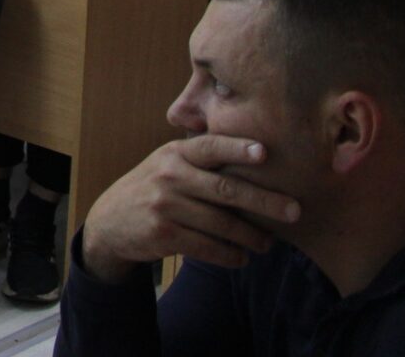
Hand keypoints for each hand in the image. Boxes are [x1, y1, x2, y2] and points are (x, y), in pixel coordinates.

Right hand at [80, 133, 299, 283]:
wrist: (110, 220)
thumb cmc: (153, 188)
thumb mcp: (167, 163)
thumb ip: (200, 159)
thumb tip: (259, 155)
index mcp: (174, 154)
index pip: (210, 147)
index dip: (237, 149)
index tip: (265, 153)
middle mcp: (169, 176)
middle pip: (226, 189)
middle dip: (265, 201)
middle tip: (294, 211)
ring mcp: (165, 205)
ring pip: (222, 224)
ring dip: (252, 237)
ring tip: (268, 244)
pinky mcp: (164, 234)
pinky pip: (208, 247)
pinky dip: (230, 255)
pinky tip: (241, 257)